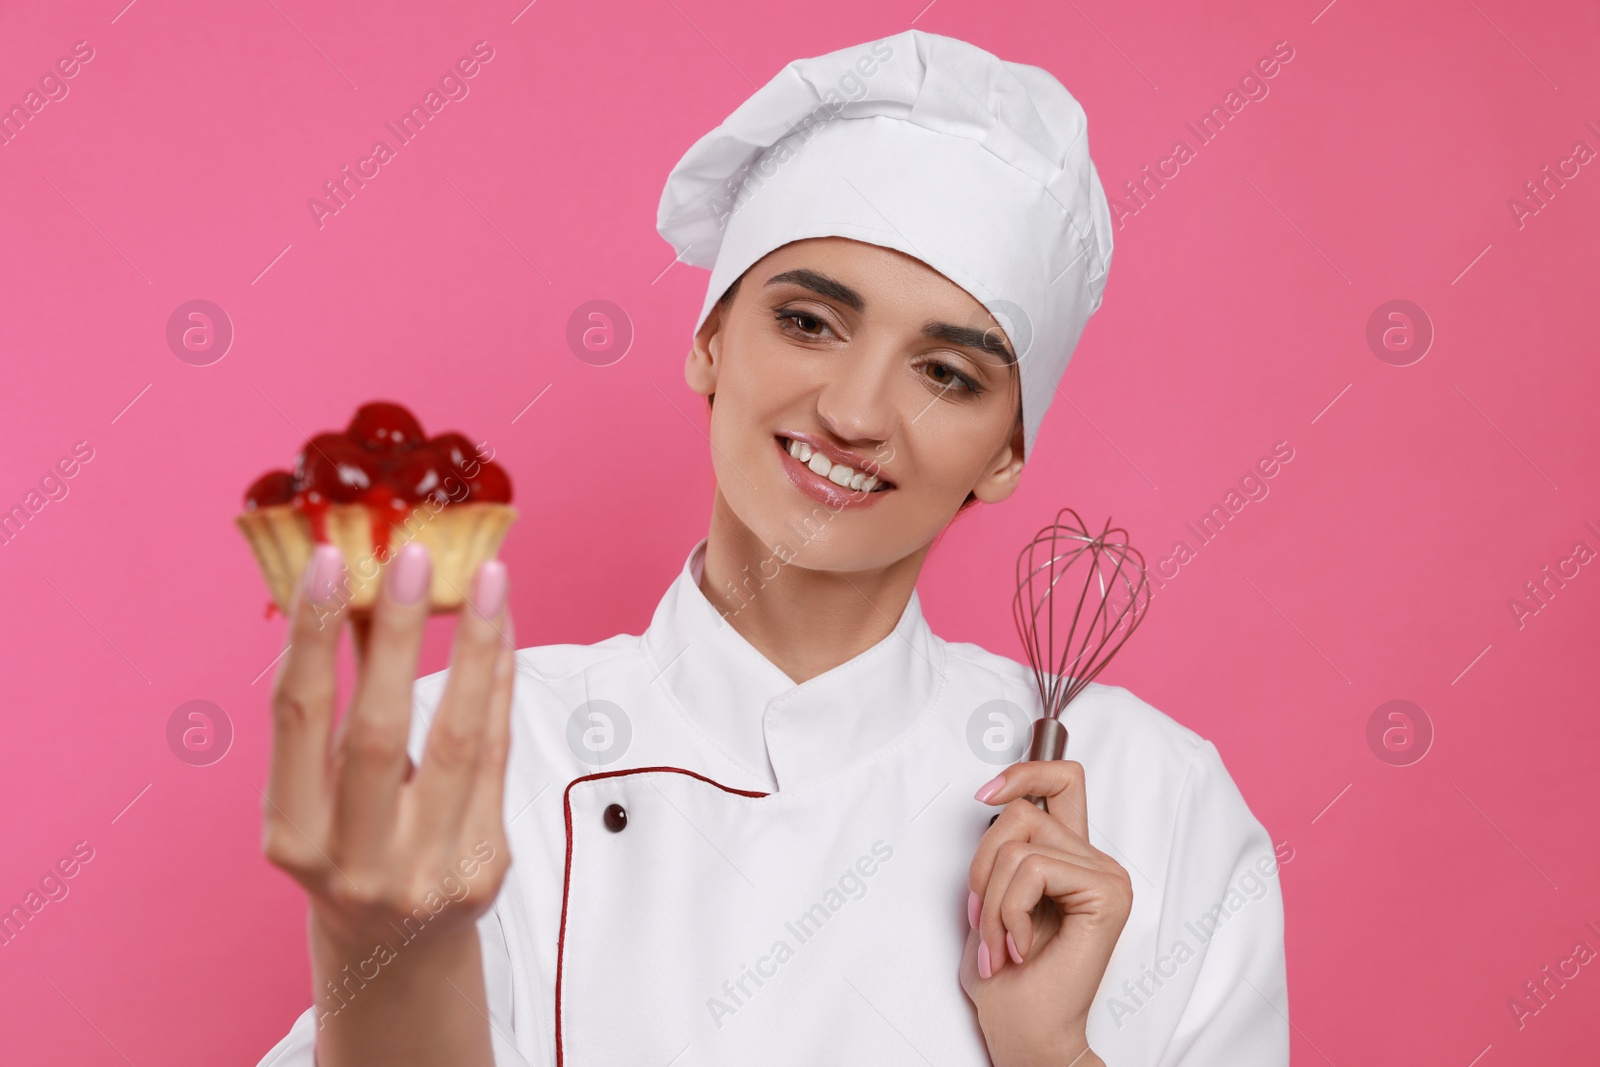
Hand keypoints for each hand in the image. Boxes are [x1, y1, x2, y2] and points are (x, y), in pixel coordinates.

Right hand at [261, 541, 515, 1065]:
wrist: (398, 948)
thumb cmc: (352, 843)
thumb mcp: (322, 791)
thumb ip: (337, 705)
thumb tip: (357, 585)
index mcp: (291, 836)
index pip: (297, 720)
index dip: (310, 637)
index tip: (327, 560)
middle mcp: (353, 861)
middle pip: (377, 733)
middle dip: (395, 637)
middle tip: (414, 555)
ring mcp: (424, 872)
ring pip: (457, 742)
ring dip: (473, 648)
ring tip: (487, 577)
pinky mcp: (483, 869)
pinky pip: (496, 759)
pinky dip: (498, 688)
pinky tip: (502, 631)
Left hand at [960, 760, 1130, 1066]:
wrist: (1027, 1033)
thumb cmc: (1008, 980)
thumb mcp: (989, 900)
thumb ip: (1001, 853)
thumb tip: (994, 806)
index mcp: (1070, 857)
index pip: (1062, 781)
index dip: (1025, 772)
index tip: (984, 794)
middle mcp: (1095, 860)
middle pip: (1021, 811)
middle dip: (982, 867)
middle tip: (983, 923)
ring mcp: (1107, 875)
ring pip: (1018, 845)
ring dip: (991, 901)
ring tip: (1000, 943)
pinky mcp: (1108, 894)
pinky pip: (1031, 869)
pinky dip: (1008, 910)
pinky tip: (1021, 946)